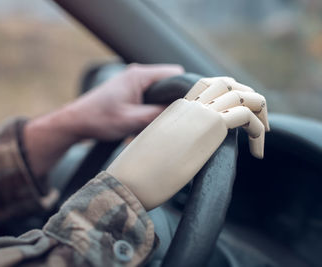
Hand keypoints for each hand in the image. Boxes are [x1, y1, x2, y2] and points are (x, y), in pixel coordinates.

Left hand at [67, 63, 184, 139]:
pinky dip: (151, 109)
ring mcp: (133, 83)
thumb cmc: (98, 119)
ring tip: (156, 121)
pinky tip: (145, 122)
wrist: (76, 122)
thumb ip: (156, 115)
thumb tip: (181, 114)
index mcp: (139, 75)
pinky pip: (149, 97)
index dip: (185, 89)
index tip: (191, 105)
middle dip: (173, 100)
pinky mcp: (129, 92)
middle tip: (174, 117)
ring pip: (159, 92)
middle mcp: (137, 75)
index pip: (175, 74)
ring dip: (160, 106)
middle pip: (169, 83)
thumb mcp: (131, 120)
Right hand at [107, 77, 268, 209]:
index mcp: (174, 110)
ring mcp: (199, 112)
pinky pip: (246, 114)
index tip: (234, 123)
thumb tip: (179, 156)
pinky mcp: (211, 125)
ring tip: (262, 133)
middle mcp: (188, 105)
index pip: (206, 90)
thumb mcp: (157, 152)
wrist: (129, 179)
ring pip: (241, 94)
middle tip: (255, 122)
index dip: (225, 101)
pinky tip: (257, 152)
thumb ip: (171, 145)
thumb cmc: (137, 173)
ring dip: (258, 110)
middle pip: (225, 83)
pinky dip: (258, 130)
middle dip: (246, 97)